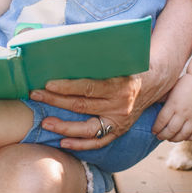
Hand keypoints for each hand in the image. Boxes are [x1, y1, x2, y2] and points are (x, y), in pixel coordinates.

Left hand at [30, 50, 182, 150]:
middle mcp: (120, 106)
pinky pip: (98, 143)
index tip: (48, 84)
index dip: (67, 87)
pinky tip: (63, 141)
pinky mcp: (119, 131)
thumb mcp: (118, 58)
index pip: (88, 88)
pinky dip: (80, 144)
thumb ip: (98, 58)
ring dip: (64, 126)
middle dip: (56, 101)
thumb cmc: (131, 66)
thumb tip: (68, 48)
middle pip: (82, 106)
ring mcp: (119, 121)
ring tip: (45, 122)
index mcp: (120, 85)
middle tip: (35, 96)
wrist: (155, 82)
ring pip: (88, 128)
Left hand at [152, 73, 191, 141]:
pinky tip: (184, 137)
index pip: (162, 120)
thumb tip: (151, 104)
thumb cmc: (185, 82)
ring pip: (184, 134)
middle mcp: (183, 112)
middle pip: (171, 130)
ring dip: (175, 139)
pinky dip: (190, 138)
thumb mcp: (171, 88)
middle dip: (163, 136)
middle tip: (159, 137)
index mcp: (173, 104)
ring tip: (170, 139)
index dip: (156, 128)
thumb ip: (162, 98)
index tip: (153, 131)